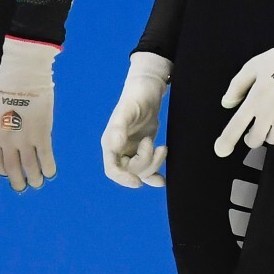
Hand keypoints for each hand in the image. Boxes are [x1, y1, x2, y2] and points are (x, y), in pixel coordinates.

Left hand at [0, 37, 57, 192]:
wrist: (23, 75)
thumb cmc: (3, 89)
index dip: (3, 171)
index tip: (10, 173)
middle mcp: (7, 141)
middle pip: (13, 170)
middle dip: (19, 182)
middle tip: (23, 186)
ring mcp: (25, 138)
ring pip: (30, 168)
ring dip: (35, 179)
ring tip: (38, 182)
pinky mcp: (42, 134)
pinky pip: (46, 157)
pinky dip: (49, 168)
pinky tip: (50, 172)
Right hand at [100, 52, 172, 187]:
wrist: (147, 92)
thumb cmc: (135, 99)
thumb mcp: (127, 111)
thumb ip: (119, 128)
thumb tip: (115, 145)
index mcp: (110, 143)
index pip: (112, 169)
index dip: (123, 178)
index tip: (138, 182)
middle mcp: (118, 150)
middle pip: (129, 171)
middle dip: (145, 163)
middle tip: (155, 145)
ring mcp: (131, 151)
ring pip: (140, 171)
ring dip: (154, 164)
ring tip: (162, 148)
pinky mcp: (142, 151)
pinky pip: (146, 170)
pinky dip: (154, 176)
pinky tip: (162, 180)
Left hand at [216, 6, 273, 157]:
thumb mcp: (252, 66)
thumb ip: (237, 86)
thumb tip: (226, 103)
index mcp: (255, 98)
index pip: (236, 126)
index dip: (226, 141)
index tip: (220, 150)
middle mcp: (270, 111)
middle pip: (256, 140)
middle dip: (251, 138)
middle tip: (253, 130)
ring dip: (270, 134)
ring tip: (272, 121)